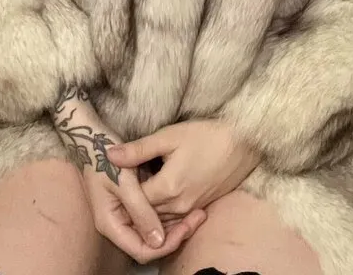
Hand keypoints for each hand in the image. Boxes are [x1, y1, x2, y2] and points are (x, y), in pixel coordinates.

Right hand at [52, 88, 206, 263]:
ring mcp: (123, 214)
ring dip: (174, 226)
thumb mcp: (124, 180)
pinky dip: (167, 215)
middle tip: (198, 218)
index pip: (141, 250)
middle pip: (148, 244)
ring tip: (197, 212)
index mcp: (110, 223)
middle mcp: (116, 223)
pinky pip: (150, 217)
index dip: (165, 246)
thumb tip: (158, 241)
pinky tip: (184, 204)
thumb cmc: (105, 155)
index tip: (187, 229)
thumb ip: (140, 211)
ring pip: (152, 232)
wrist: (92, 136)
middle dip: (174, 236)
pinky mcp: (130, 203)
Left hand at [107, 119, 261, 218]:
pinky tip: (160, 188)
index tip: (115, 174)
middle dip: (133, 199)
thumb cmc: (206, 135)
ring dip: (148, 206)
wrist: (243, 143)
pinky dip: (163, 207)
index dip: (122, 188)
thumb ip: (138, 149)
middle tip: (123, 180)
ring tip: (140, 184)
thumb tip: (108, 156)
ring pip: (160, 217)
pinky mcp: (200, 207)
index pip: (134, 201)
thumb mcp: (169, 136)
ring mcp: (191, 209)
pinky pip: (174, 215)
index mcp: (168, 189)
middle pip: (146, 212)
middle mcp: (179, 206)